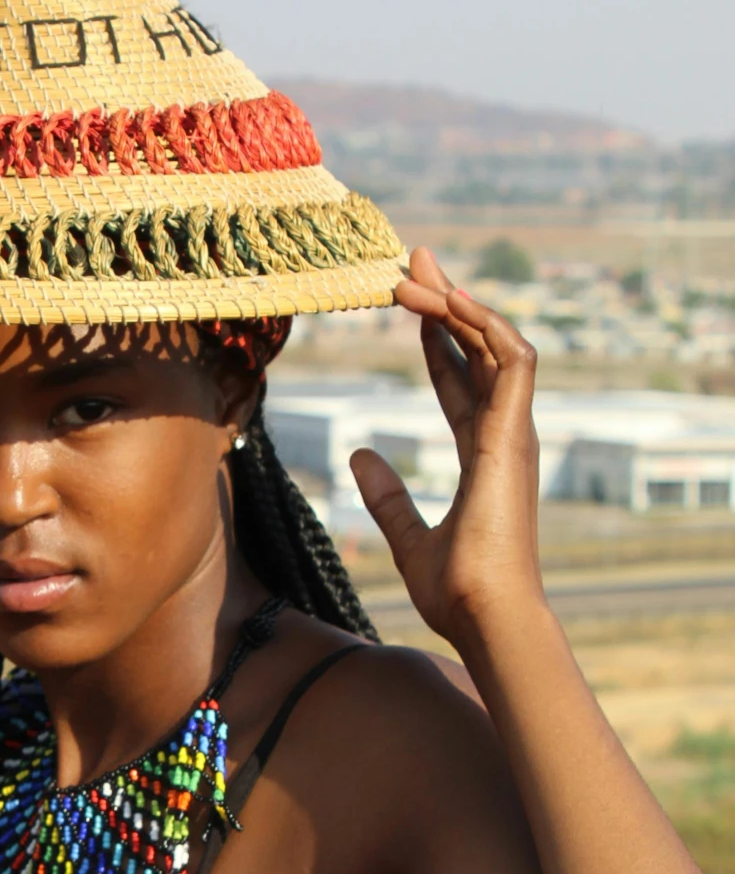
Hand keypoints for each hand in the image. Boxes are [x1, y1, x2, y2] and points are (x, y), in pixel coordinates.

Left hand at [350, 247, 544, 645]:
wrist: (484, 615)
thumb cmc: (456, 590)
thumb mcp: (407, 535)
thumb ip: (387, 495)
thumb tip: (360, 455)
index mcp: (484, 455)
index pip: (464, 380)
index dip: (439, 338)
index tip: (411, 302)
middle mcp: (504, 436)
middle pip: (482, 349)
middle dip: (450, 301)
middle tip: (416, 258)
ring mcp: (513, 433)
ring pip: (498, 343)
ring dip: (459, 305)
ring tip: (417, 274)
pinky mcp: (513, 436)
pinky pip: (512, 361)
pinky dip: (483, 326)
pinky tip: (448, 304)